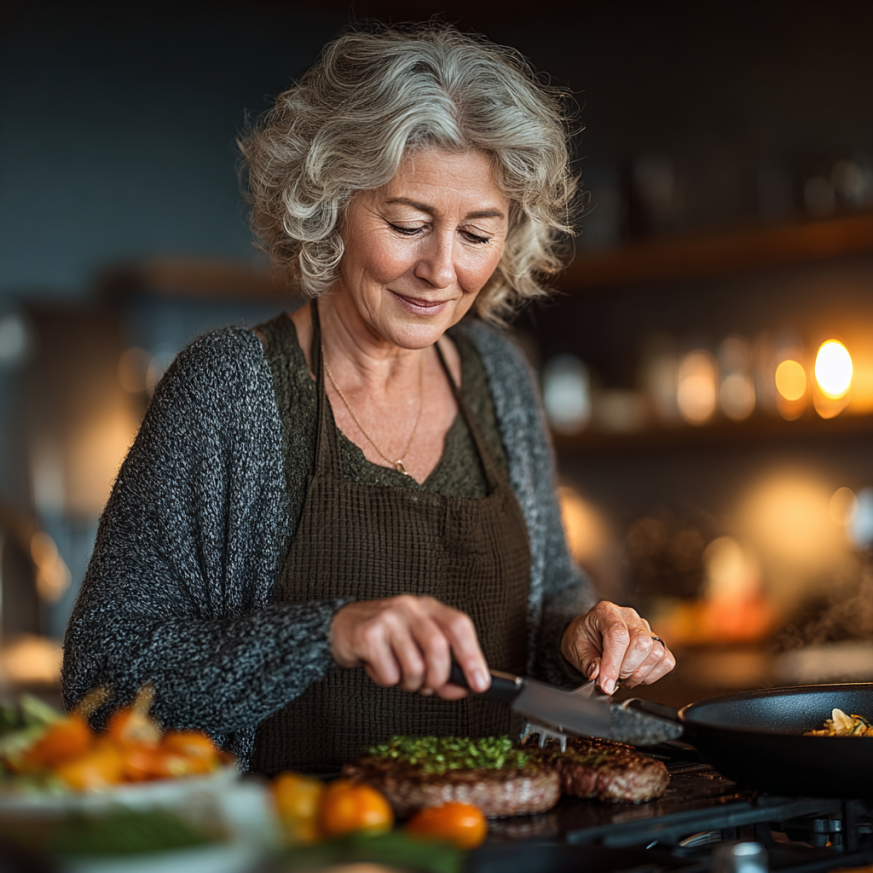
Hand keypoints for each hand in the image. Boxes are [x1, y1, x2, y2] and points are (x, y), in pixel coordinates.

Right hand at [330, 595, 490, 699]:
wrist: (342, 627)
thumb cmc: (387, 639)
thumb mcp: (418, 648)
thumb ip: (443, 668)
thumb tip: (463, 688)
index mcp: (428, 607)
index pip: (459, 625)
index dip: (473, 656)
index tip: (480, 684)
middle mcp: (410, 607)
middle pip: (438, 646)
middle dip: (437, 677)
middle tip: (428, 687)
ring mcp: (388, 618)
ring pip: (414, 666)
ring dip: (409, 683)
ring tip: (397, 672)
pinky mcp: (368, 634)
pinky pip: (389, 673)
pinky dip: (386, 680)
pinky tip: (378, 665)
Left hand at [560, 601, 675, 694]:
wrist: (588, 635)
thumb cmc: (583, 639)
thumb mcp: (575, 649)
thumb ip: (587, 663)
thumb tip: (598, 676)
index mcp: (606, 612)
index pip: (617, 635)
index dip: (612, 663)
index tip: (605, 684)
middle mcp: (630, 617)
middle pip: (641, 642)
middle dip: (626, 669)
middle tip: (612, 678)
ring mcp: (646, 628)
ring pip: (656, 652)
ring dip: (638, 673)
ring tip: (622, 677)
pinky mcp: (657, 642)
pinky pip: (666, 661)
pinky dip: (651, 675)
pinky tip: (635, 674)